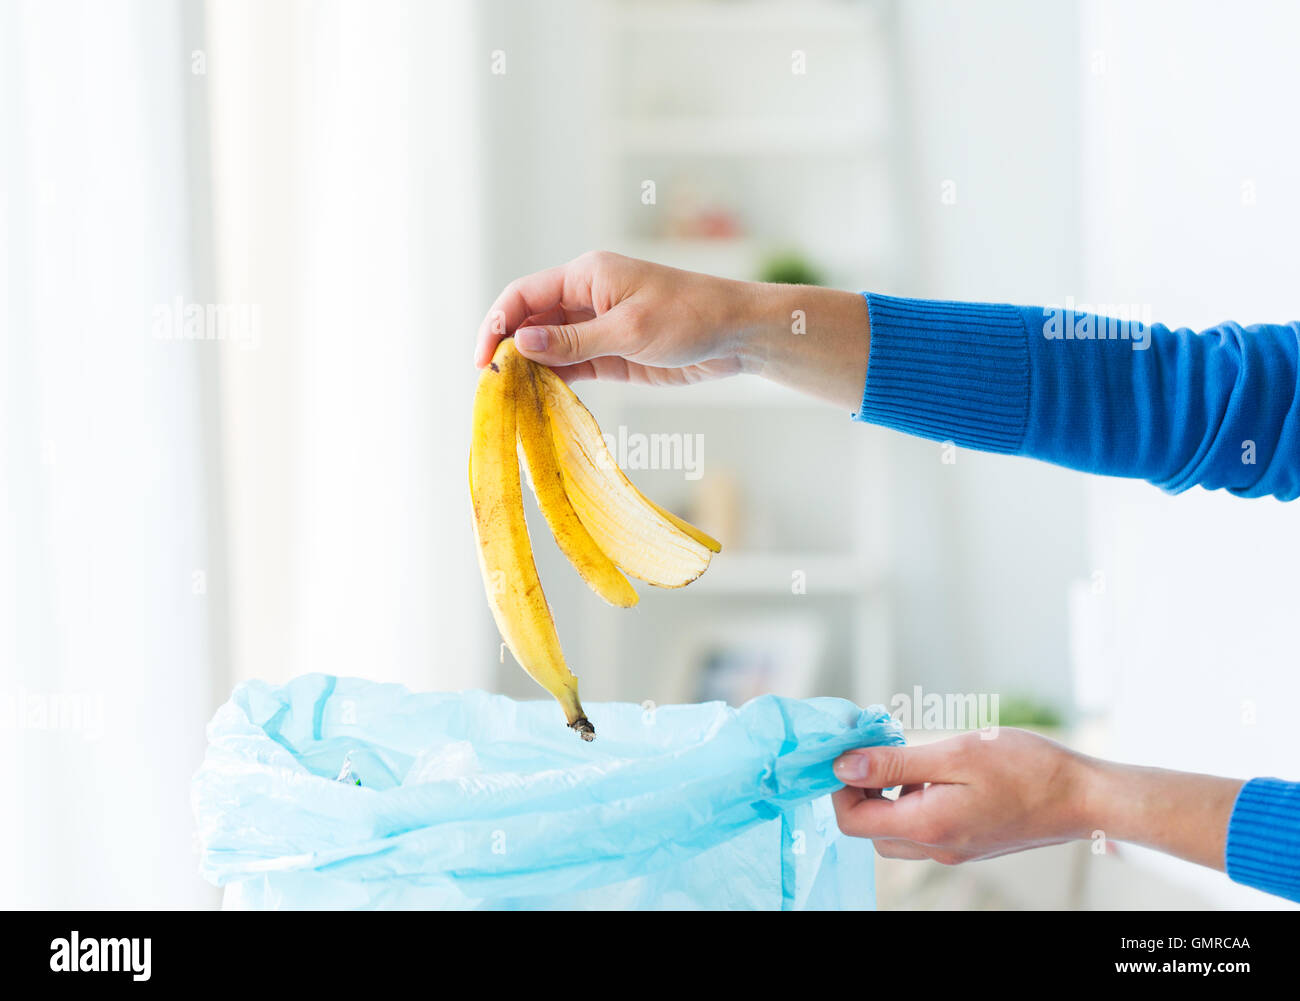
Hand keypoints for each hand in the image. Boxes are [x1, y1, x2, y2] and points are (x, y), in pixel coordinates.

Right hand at [475, 251, 751, 386]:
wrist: (737, 333)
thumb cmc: (690, 317)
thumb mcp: (629, 330)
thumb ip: (574, 340)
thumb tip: (520, 345)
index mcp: (586, 274)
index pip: (524, 296)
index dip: (496, 324)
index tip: (482, 360)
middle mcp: (586, 296)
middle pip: (530, 321)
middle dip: (507, 350)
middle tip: (491, 387)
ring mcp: (598, 325)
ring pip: (548, 346)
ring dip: (528, 369)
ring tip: (509, 399)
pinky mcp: (612, 352)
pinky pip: (572, 364)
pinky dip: (554, 380)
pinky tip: (538, 399)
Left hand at [832, 729, 1243, 869]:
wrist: (1084, 795)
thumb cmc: (1027, 768)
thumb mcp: (954, 754)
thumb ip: (895, 764)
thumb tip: (844, 766)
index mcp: (928, 826)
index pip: (852, 821)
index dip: (840, 786)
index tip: (851, 751)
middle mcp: (937, 847)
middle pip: (869, 830)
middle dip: (861, 790)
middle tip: (877, 749)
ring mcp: (954, 849)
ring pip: (894, 831)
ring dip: (887, 796)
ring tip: (907, 757)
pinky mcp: (968, 843)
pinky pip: (922, 828)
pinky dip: (913, 801)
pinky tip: (933, 771)